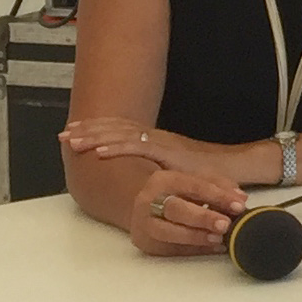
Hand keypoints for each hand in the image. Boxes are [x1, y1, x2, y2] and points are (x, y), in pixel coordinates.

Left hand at [64, 117, 235, 178]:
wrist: (237, 168)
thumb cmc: (212, 172)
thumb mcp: (181, 168)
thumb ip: (162, 168)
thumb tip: (143, 173)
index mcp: (158, 139)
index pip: (123, 128)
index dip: (97, 128)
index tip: (75, 130)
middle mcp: (158, 136)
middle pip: (116, 127)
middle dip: (88, 130)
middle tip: (64, 133)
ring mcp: (163, 142)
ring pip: (122, 134)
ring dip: (95, 137)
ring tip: (73, 141)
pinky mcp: (170, 152)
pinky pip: (138, 147)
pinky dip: (117, 147)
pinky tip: (100, 151)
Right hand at [124, 170, 245, 257]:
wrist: (144, 209)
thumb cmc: (177, 193)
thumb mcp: (196, 181)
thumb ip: (219, 186)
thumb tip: (241, 198)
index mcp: (164, 180)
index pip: (193, 186)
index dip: (217, 196)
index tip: (239, 206)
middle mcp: (149, 201)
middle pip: (175, 209)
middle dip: (203, 217)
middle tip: (225, 225)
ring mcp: (144, 223)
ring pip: (167, 231)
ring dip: (196, 236)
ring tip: (219, 239)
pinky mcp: (146, 243)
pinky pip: (171, 248)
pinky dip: (195, 249)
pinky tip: (214, 248)